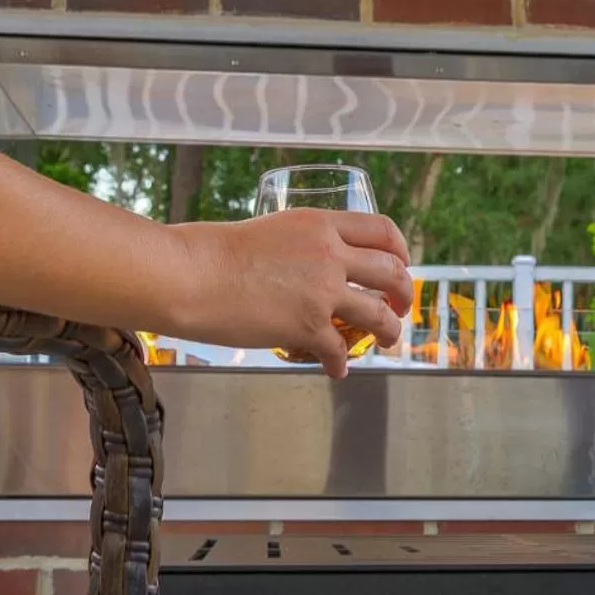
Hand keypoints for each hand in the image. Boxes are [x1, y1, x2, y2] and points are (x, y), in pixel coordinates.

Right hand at [165, 210, 413, 378]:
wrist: (190, 275)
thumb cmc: (211, 252)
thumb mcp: (268, 231)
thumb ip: (295, 245)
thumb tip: (300, 266)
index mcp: (320, 224)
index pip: (380, 230)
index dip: (400, 249)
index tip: (402, 262)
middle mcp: (330, 255)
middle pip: (391, 272)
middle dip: (404, 292)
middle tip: (402, 304)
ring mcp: (322, 292)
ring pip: (378, 314)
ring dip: (388, 331)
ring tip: (387, 340)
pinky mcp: (308, 326)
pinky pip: (339, 350)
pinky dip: (340, 363)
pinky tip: (336, 370)